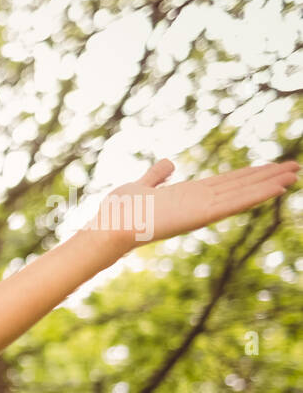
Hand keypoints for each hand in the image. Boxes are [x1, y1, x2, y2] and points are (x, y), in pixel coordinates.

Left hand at [92, 157, 298, 253]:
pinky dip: (254, 196)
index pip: (224, 182)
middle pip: (239, 186)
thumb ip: (156, 176)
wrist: (108, 229)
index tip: (269, 166)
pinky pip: (233, 205)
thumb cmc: (119, 211)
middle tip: (295, 167)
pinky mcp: (199, 217)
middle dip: (266, 177)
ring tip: (294, 174)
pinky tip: (276, 188)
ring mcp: (200, 210)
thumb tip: (170, 163)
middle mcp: (197, 203)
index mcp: (186, 195)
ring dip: (268, 184)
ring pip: (241, 194)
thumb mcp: (140, 185)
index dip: (248, 174)